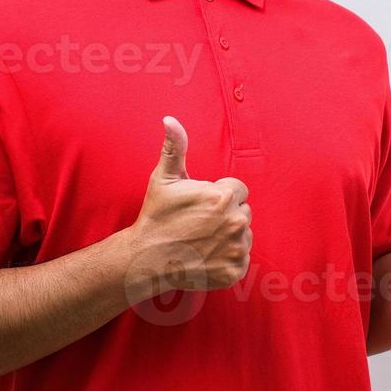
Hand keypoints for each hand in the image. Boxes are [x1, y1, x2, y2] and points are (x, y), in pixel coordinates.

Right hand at [128, 116, 252, 293]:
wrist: (146, 259)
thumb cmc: (156, 216)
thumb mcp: (164, 179)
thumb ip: (175, 147)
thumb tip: (170, 119)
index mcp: (223, 197)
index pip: (239, 190)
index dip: (220, 196)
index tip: (201, 205)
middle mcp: (236, 222)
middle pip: (243, 212)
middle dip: (226, 215)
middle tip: (200, 223)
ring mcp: (236, 249)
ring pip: (244, 235)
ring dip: (229, 237)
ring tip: (202, 240)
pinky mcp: (235, 271)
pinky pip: (242, 259)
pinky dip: (228, 259)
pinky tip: (207, 256)